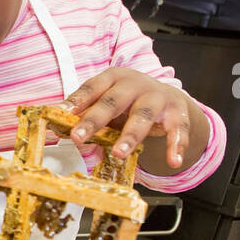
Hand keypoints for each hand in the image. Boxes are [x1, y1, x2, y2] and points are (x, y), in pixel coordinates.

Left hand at [63, 68, 202, 169]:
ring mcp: (157, 97)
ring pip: (142, 115)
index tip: (61, 113)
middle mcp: (135, 84)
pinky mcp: (177, 111)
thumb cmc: (129, 103)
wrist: (167, 97)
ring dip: (130, 136)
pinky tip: (173, 161)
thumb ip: (88, 117)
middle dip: (94, 119)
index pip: (92, 87)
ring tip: (119, 154)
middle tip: (78, 137)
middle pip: (113, 101)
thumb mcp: (108, 105)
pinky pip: (178, 129)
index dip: (77, 100)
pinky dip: (176, 145)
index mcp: (113, 79)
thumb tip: (61, 134)